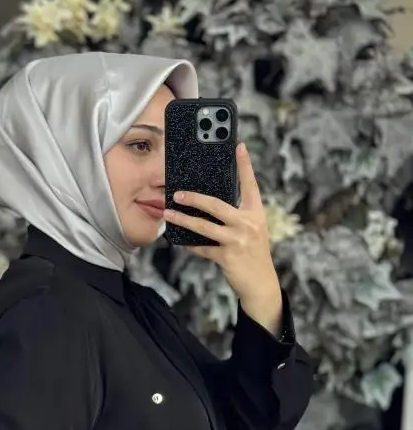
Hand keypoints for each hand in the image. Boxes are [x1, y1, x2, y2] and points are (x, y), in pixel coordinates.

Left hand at [164, 142, 279, 309]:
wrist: (261, 283)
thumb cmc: (253, 253)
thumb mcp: (252, 230)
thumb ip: (237, 216)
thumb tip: (209, 204)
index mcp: (255, 213)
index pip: (250, 185)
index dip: (245, 165)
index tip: (239, 146)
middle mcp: (248, 224)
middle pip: (217, 205)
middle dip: (194, 198)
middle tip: (177, 193)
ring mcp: (238, 240)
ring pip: (204, 227)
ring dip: (183, 220)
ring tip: (169, 214)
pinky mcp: (228, 257)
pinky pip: (202, 248)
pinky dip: (189, 244)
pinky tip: (179, 240)